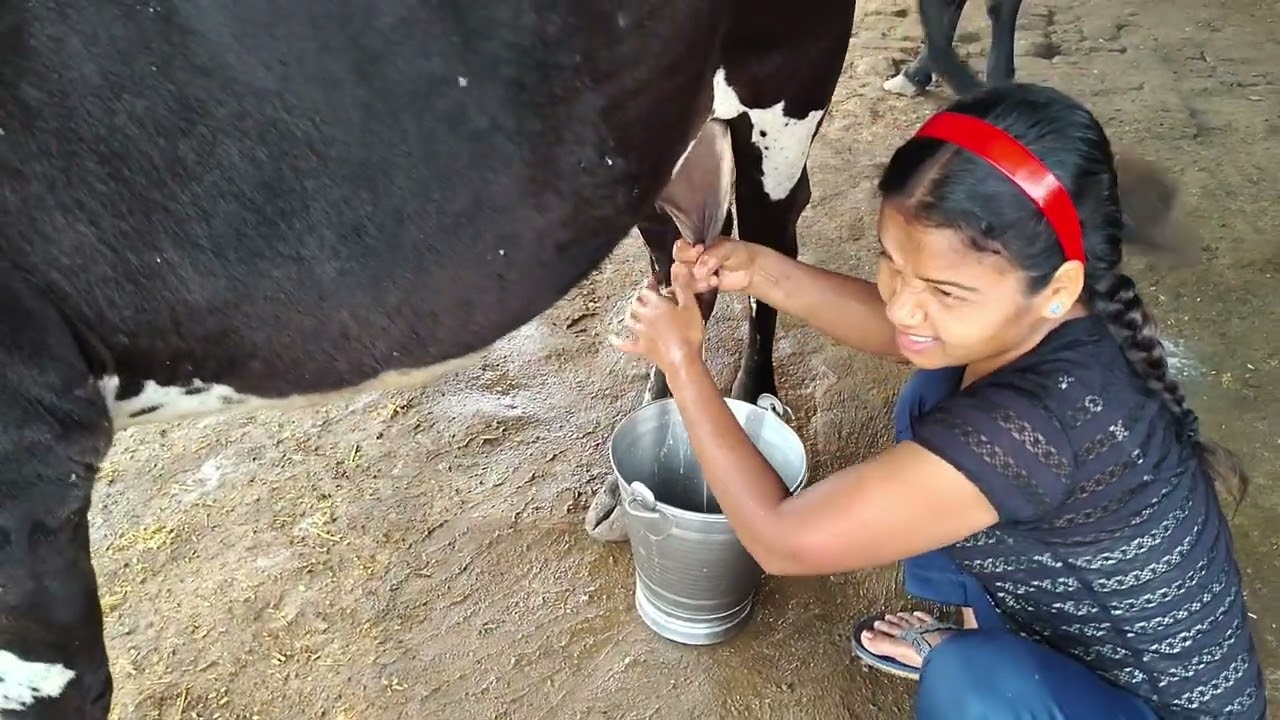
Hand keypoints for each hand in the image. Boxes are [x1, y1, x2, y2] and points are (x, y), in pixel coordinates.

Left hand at [611, 261, 705, 375]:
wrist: (683, 360)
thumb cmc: (689, 334)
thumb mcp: (690, 306)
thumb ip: (682, 286)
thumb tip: (677, 267)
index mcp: (656, 305)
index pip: (647, 290)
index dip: (650, 285)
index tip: (654, 283)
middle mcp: (645, 317)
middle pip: (636, 303)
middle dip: (639, 298)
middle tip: (645, 296)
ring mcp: (641, 333)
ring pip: (629, 319)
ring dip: (630, 313)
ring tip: (632, 310)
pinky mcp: (642, 348)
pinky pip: (625, 344)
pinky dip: (618, 340)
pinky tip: (612, 338)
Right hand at [673, 237, 758, 293]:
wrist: (749, 270)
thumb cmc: (738, 253)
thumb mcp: (727, 248)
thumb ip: (712, 255)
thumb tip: (699, 268)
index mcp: (694, 243)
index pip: (680, 247)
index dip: (686, 252)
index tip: (698, 252)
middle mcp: (690, 258)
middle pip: (677, 265)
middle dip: (690, 269)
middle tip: (705, 269)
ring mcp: (693, 274)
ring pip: (682, 281)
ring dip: (697, 282)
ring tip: (713, 279)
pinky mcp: (697, 287)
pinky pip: (689, 291)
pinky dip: (699, 289)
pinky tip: (710, 284)